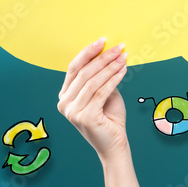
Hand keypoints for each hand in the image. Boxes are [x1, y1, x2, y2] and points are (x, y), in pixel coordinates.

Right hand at [57, 37, 128, 159]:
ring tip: (123, 57)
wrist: (114, 145)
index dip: (88, 53)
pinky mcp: (85, 117)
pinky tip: (123, 71)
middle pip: (84, 73)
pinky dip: (113, 79)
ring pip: (92, 82)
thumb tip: (108, 53)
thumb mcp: (104, 93)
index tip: (102, 41)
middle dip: (102, 58)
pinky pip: (101, 92)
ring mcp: (72, 112)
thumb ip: (101, 77)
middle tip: (118, 48)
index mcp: (65, 96)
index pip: (74, 68)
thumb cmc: (110, 119)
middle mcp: (64, 103)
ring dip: (110, 67)